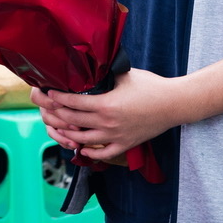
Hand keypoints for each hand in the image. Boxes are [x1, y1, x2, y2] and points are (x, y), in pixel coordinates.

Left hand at [30, 69, 182, 162]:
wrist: (173, 104)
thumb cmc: (150, 87)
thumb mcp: (123, 76)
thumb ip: (104, 75)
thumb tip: (89, 69)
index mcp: (105, 104)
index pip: (73, 103)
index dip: (58, 98)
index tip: (49, 94)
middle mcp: (107, 123)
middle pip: (74, 121)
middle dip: (58, 114)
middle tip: (48, 109)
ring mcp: (116, 136)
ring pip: (84, 140)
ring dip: (69, 134)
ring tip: (60, 128)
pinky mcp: (125, 144)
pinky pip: (103, 153)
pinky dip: (90, 152)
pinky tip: (82, 148)